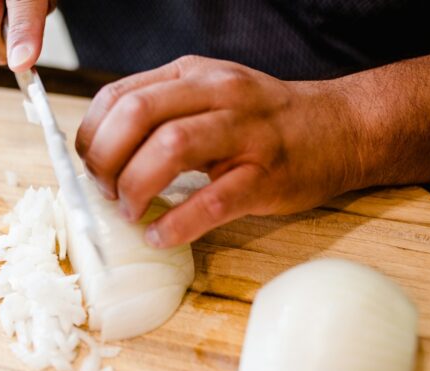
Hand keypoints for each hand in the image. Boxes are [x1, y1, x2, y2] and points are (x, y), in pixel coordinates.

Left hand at [76, 56, 363, 247]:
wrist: (341, 128)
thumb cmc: (262, 120)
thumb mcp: (207, 96)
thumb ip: (159, 114)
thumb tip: (100, 154)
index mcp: (191, 75)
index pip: (118, 96)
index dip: (91, 135)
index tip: (88, 167)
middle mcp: (216, 94)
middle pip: (137, 115)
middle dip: (105, 160)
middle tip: (105, 192)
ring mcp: (244, 133)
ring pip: (170, 148)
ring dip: (135, 187)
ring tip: (131, 212)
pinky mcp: (265, 177)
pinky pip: (211, 201)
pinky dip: (176, 224)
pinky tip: (160, 235)